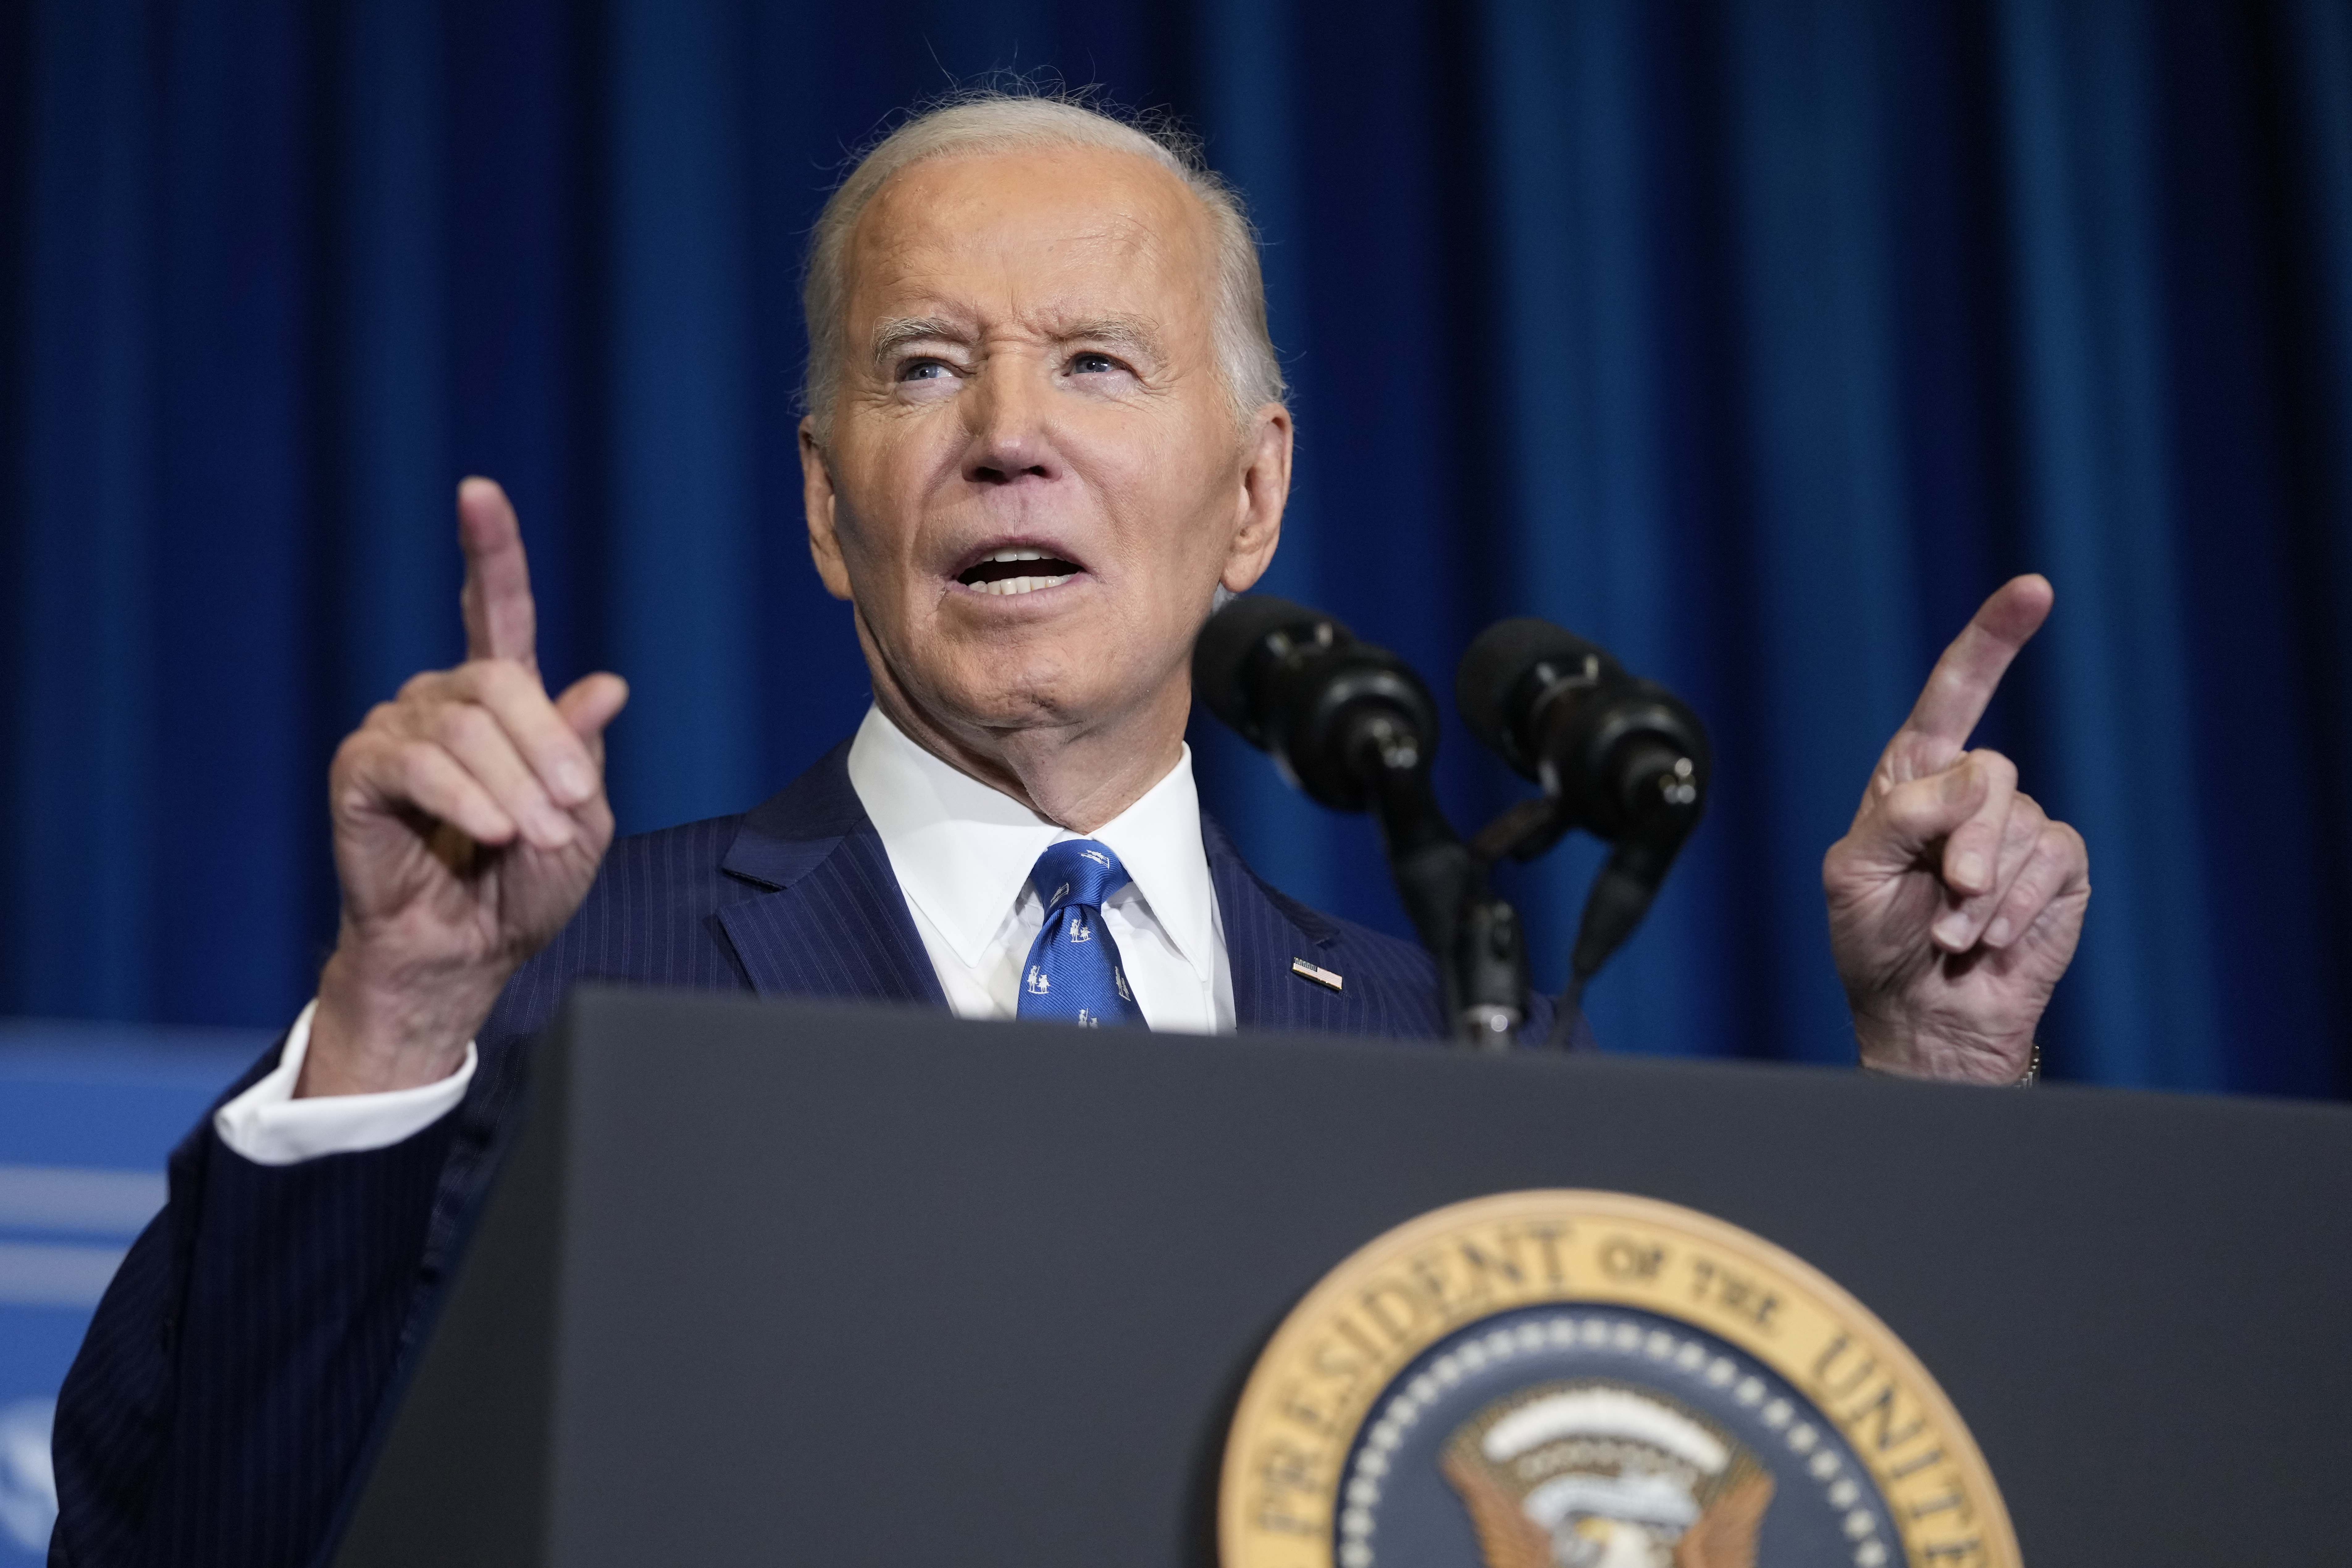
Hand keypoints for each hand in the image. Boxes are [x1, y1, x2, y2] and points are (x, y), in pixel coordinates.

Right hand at [302, 479, 627, 1096]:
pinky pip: (419, 765)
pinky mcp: (361, 771)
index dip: (489, 549)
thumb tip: (606, 683)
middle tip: (570, 815)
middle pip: (501, 682)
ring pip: (466, 729)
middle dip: (549, 750)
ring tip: (533, 840)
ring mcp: (396, 731)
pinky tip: (492, 834)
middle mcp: (442, 700)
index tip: (478, 493)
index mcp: (500, 701)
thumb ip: (583, 750)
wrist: (469, 951)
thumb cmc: (524, 886)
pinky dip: (467, 801)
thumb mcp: (581, 818)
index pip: (493, 607)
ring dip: (516, 790)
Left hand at [1823, 575, 2088, 1083]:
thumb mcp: (1854, 872)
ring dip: (1980, 893)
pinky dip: (2014, 909)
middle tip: (1941, 901)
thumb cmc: (1873, 942)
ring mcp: (2019, 828)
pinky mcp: (2058, 869)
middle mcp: (1970, 793)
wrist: (1917, 1016)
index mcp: (1913, 779)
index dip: (1993, 638)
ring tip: (1952, 933)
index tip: (2034, 589)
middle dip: (1964, 845)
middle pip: (1990, 772)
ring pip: (2017, 825)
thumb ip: (1905, 814)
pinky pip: (2050, 863)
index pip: (1954, 692)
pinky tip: (1990, 941)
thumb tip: (1981, 780)